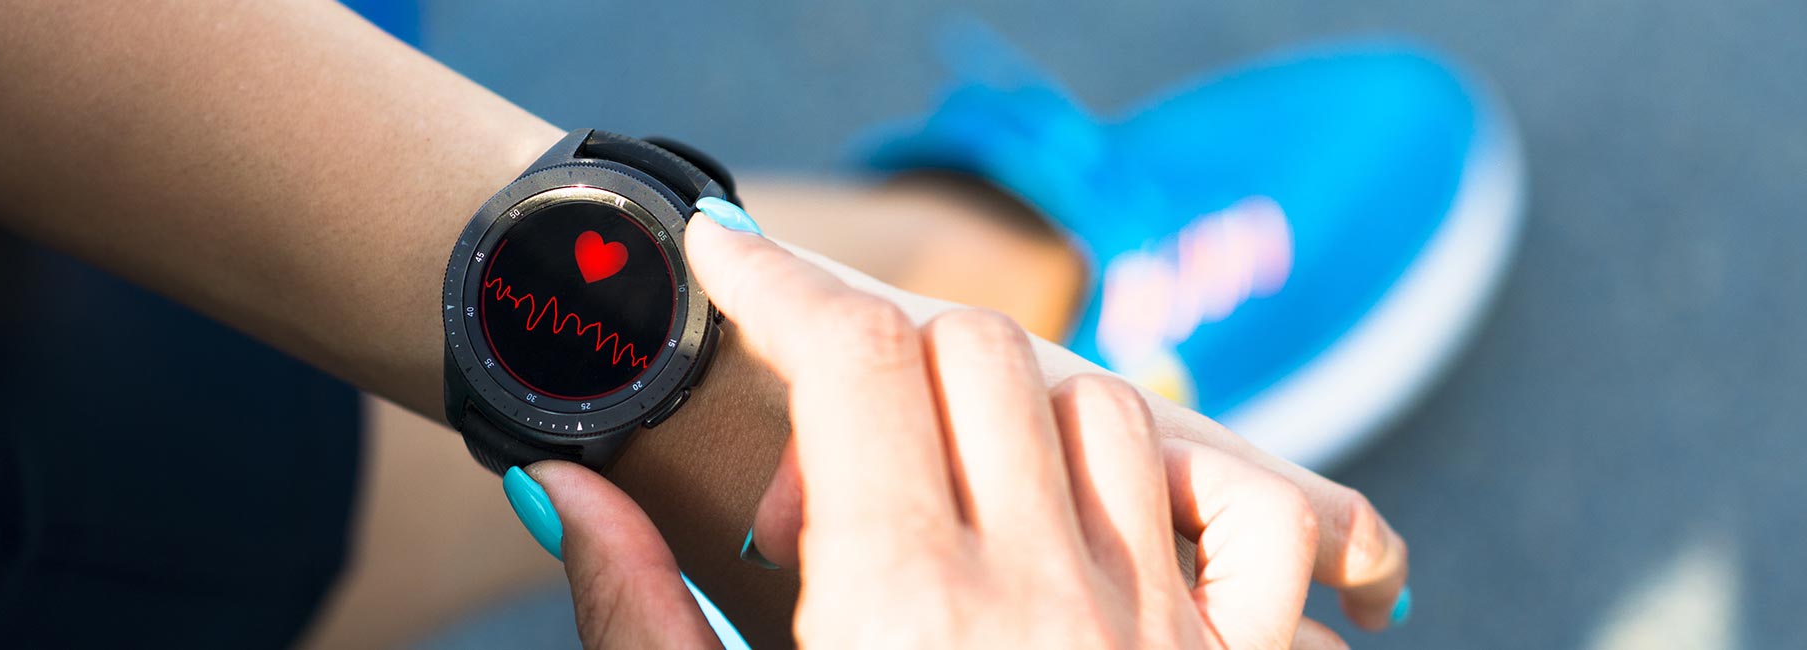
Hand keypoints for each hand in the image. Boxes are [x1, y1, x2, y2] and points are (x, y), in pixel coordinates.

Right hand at [527, 216, 1371, 647]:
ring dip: (1013, 412)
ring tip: (945, 506)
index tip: (722, 251)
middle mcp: (1053, 598)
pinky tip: (1108, 544)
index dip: (776, 281)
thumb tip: (558, 486)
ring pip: (1107, 409)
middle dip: (882, 350)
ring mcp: (1167, 634)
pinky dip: (1185, 488)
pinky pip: (1248, 515)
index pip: (857, 362)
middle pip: (978, 353)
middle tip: (817, 445)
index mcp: (902, 614)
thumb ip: (639, 624)